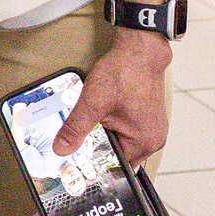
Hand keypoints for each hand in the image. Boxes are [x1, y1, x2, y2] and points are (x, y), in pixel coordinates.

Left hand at [54, 30, 172, 162]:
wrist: (140, 49)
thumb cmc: (124, 73)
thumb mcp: (92, 103)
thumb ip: (75, 129)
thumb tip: (61, 148)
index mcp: (144, 142)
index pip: (115, 166)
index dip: (94, 163)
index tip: (78, 163)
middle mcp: (153, 139)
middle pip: (119, 155)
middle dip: (99, 148)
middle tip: (79, 142)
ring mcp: (152, 128)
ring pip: (122, 142)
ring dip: (105, 136)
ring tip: (92, 126)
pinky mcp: (147, 117)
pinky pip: (128, 130)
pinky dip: (113, 126)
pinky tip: (102, 117)